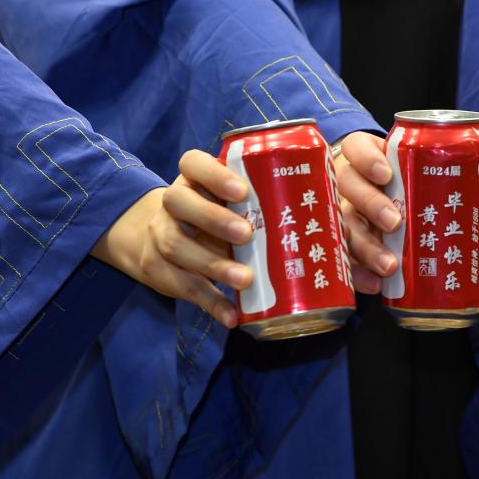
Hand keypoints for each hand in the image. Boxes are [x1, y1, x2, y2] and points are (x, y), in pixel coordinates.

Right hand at [89, 150, 257, 326]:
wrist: (162, 237)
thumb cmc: (216, 213)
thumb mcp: (229, 202)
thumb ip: (261, 202)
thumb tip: (322, 214)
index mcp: (194, 178)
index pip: (192, 163)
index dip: (215, 175)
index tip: (242, 191)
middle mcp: (173, 201)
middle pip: (179, 202)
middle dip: (214, 219)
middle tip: (248, 234)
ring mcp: (160, 233)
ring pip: (176, 246)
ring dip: (214, 266)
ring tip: (246, 280)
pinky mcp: (156, 268)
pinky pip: (181, 285)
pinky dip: (209, 303)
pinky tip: (232, 316)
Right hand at [334, 131, 478, 293]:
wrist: (380, 202)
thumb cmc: (412, 186)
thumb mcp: (434, 182)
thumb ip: (470, 198)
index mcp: (372, 158)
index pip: (358, 148)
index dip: (368, 159)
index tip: (386, 174)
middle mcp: (351, 183)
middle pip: (350, 187)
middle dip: (372, 204)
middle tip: (396, 223)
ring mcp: (343, 212)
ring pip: (345, 225)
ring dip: (366, 247)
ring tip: (390, 265)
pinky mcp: (343, 242)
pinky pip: (344, 257)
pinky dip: (358, 273)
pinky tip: (375, 287)